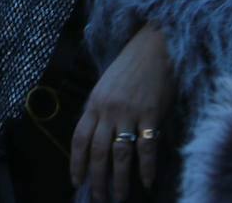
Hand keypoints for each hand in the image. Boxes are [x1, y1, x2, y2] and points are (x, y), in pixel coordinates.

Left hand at [71, 23, 174, 200]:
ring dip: (120, 179)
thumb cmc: (130, 65)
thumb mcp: (106, 85)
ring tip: (120, 197)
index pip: (79, 139)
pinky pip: (147, 146)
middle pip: (98, 152)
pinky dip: (146, 167)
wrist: (154, 45)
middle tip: (99, 198)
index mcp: (94, 103)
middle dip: (97, 179)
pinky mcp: (151, 113)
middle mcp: (108, 110)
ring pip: (120, 154)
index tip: (77, 182)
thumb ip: (99, 110)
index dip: (77, 163)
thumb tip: (94, 140)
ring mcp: (129, 112)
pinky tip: (147, 182)